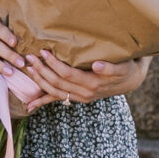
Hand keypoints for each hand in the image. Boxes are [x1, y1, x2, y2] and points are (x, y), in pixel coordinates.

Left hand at [24, 50, 149, 102]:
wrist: (130, 80)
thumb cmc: (125, 69)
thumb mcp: (122, 66)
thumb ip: (110, 67)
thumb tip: (97, 65)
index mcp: (92, 84)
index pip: (67, 74)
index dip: (53, 64)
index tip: (43, 51)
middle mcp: (84, 93)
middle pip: (57, 83)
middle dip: (42, 69)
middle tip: (29, 56)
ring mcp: (79, 97)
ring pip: (54, 91)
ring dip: (39, 80)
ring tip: (28, 68)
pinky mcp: (76, 97)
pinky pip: (57, 100)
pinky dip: (42, 102)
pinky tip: (29, 106)